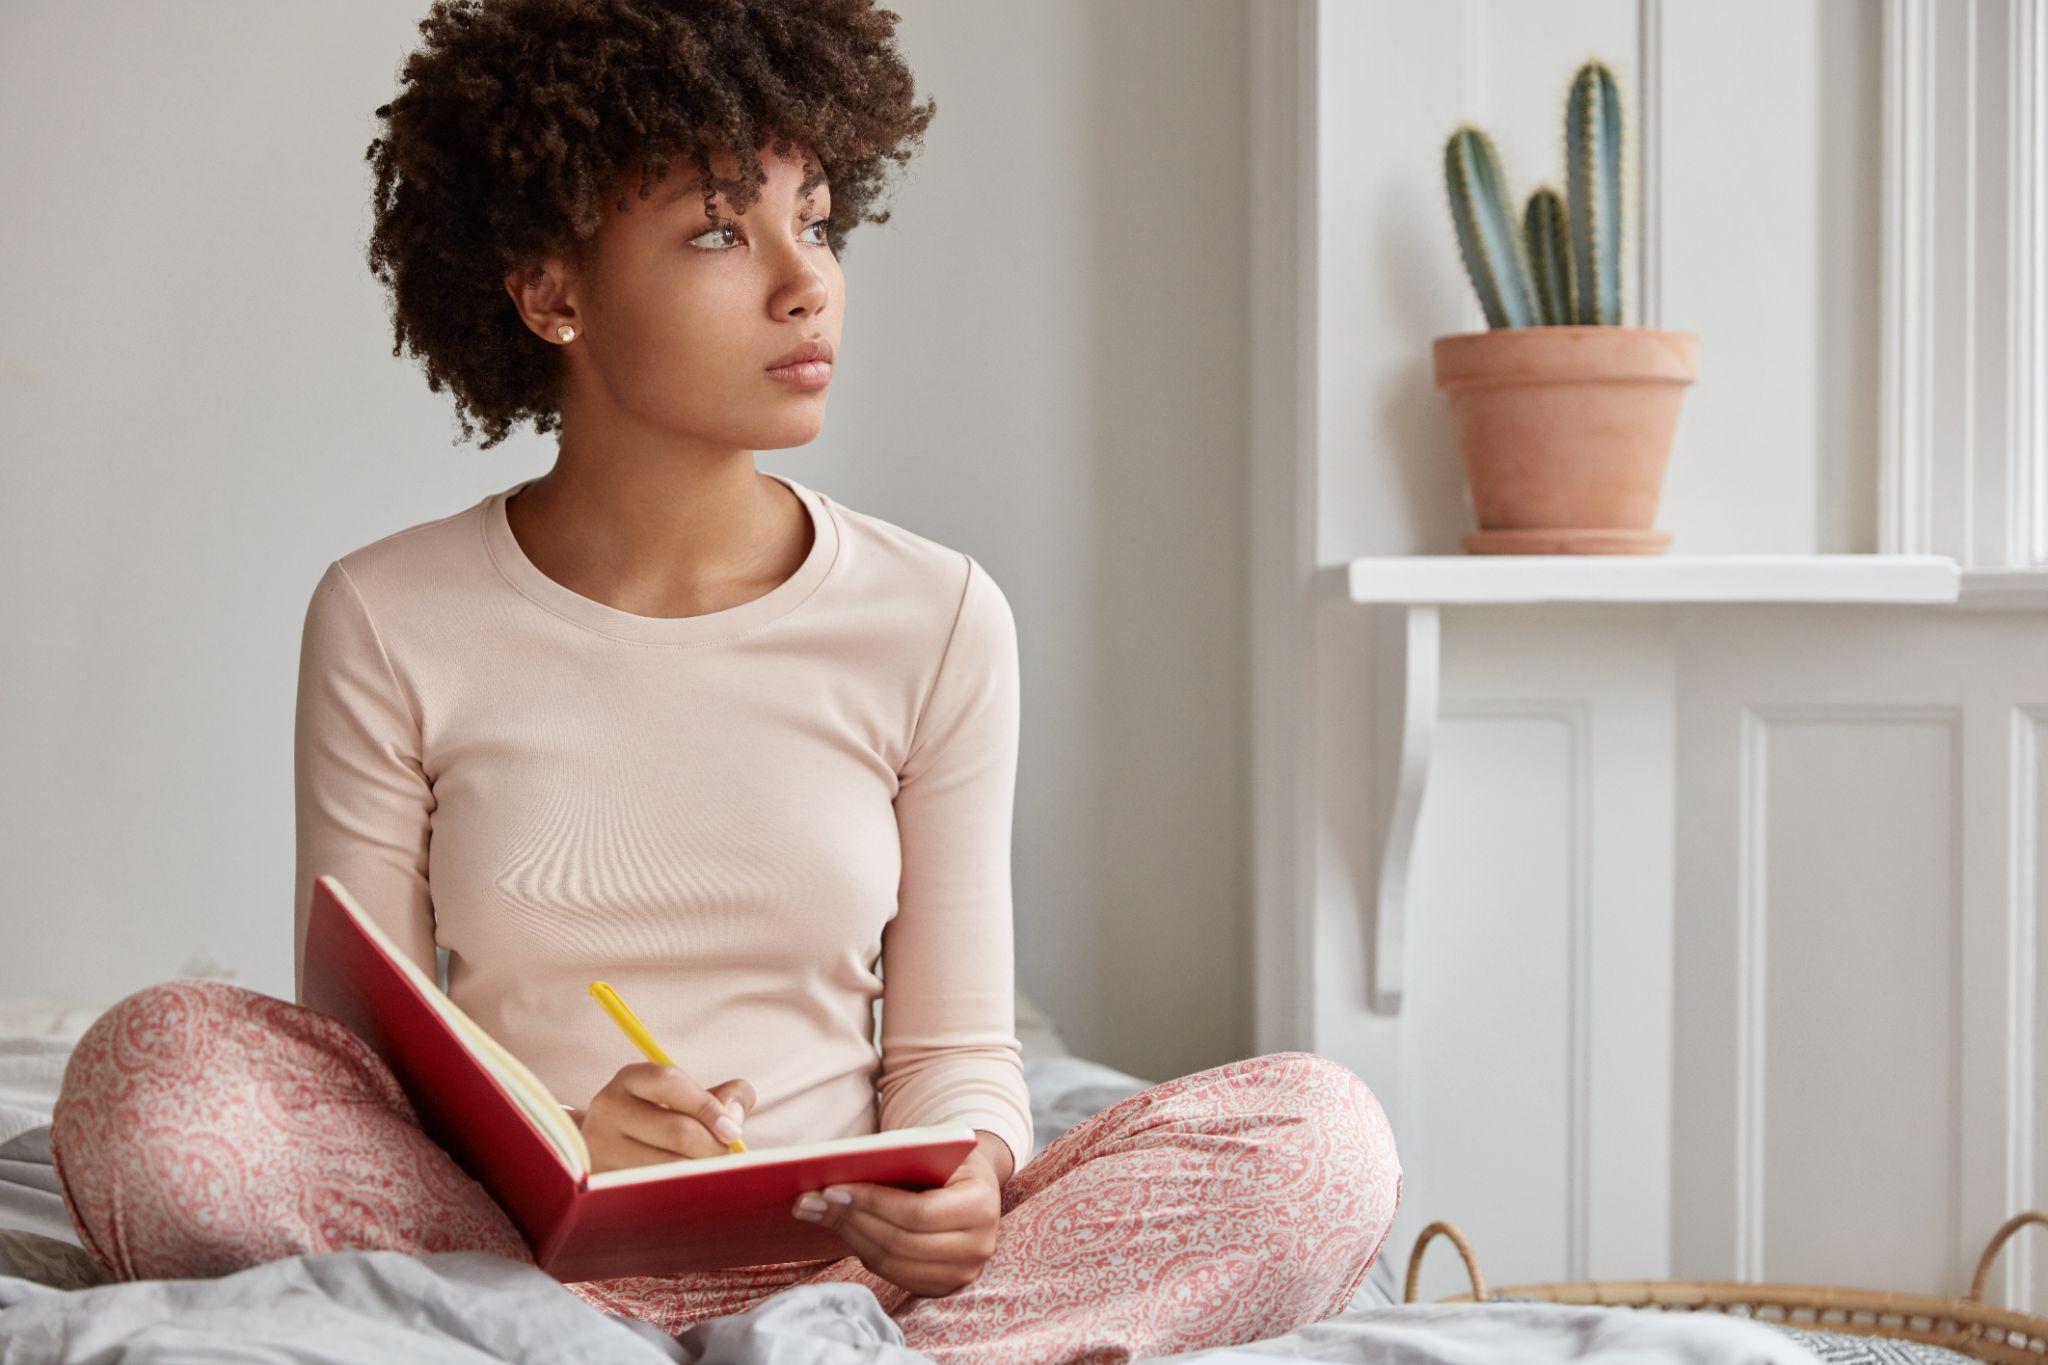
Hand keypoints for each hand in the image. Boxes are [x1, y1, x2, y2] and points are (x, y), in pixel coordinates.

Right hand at [574, 1064, 755, 1173]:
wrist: (607, 1148)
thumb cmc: (661, 1119)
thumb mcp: (686, 1097)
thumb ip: (724, 1096)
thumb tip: (733, 1118)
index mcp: (630, 1079)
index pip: (670, 1083)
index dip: (708, 1106)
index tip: (733, 1131)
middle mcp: (608, 1109)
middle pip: (678, 1130)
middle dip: (713, 1148)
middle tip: (727, 1159)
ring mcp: (600, 1148)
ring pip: (669, 1167)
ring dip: (701, 1173)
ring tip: (710, 1173)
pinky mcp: (602, 1183)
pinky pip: (655, 1192)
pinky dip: (681, 1191)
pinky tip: (688, 1188)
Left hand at [791, 1133, 1007, 1295]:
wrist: (976, 1182)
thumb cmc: (947, 1159)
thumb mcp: (932, 1149)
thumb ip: (894, 1162)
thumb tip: (831, 1184)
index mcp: (982, 1205)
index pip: (917, 1213)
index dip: (871, 1203)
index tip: (831, 1188)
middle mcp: (979, 1246)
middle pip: (901, 1242)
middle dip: (851, 1220)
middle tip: (810, 1201)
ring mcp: (962, 1273)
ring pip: (892, 1263)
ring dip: (850, 1237)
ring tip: (817, 1213)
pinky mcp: (943, 1286)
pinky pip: (894, 1274)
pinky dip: (864, 1251)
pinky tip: (844, 1229)